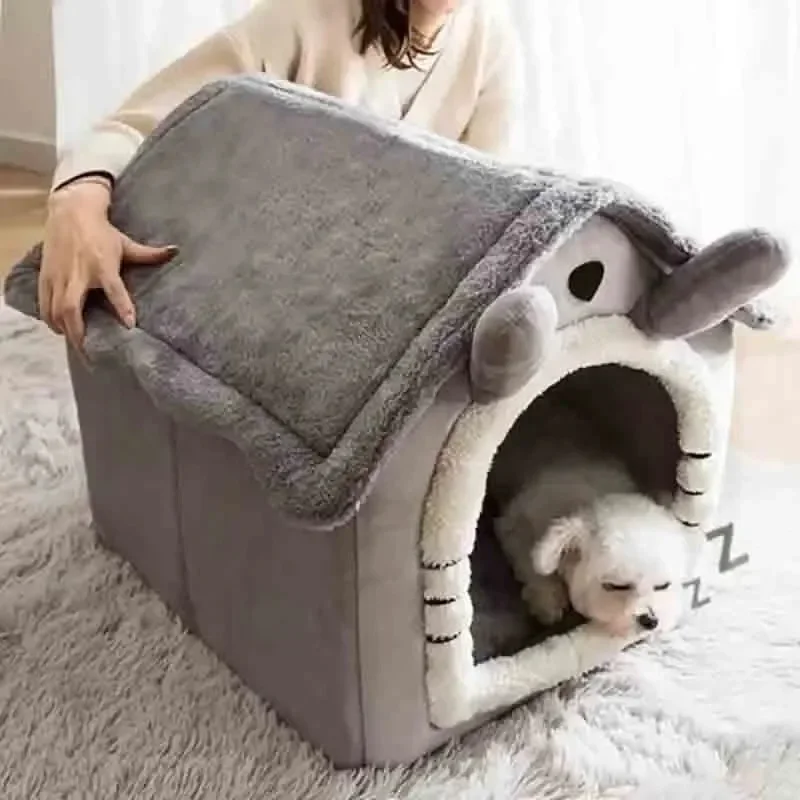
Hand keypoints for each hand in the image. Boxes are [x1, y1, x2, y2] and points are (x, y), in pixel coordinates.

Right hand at [38, 179, 176, 350]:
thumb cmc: (102, 231)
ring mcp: (59, 276)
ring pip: (55, 310)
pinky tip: (60, 330)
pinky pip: (43, 303)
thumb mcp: (126, 243)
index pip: (114, 289)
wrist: (71, 211)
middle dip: (78, 332)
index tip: (131, 325)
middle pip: (71, 308)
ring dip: (64, 330)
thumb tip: (175, 251)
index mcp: (102, 266)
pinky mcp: (45, 276)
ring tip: (76, 344)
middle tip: (89, 352)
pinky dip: (50, 319)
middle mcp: (78, 273)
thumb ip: (149, 254)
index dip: (122, 307)